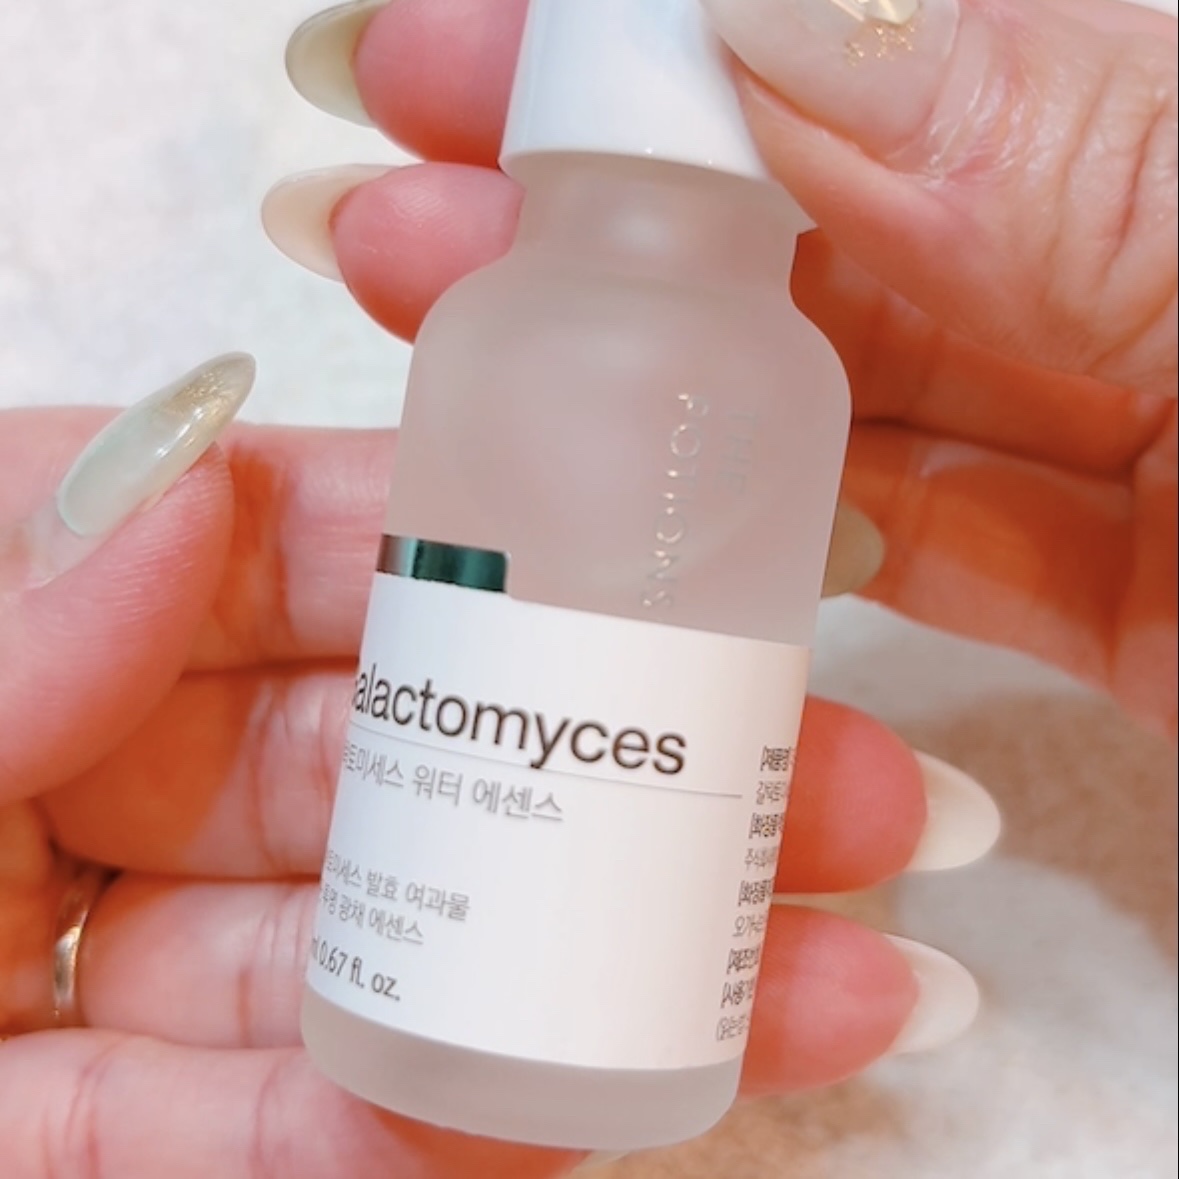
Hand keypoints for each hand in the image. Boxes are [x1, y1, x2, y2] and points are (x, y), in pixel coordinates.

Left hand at [0, 360, 990, 1176]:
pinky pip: (286, 1145)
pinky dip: (437, 1132)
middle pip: (391, 770)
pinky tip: (615, 1098)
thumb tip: (193, 475)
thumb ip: (19, 613)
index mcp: (33, 642)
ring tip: (831, 974)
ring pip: (386, 963)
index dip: (478, 545)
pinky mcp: (100, 1162)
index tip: (655, 548)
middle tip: (831, 779)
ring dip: (597, 972)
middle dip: (613, 771)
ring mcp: (93, 986)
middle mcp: (74, 800)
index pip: (286, 562)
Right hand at [268, 0, 1176, 736]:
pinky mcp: (1098, 599)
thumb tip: (758, 6)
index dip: (637, 68)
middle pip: (806, 241)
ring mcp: (1109, 447)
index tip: (445, 64)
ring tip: (446, 341)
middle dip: (588, 220)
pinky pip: (905, 550)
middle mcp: (1123, 285)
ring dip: (646, 379)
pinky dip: (771, 541)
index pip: (844, 78)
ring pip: (831, 399)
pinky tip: (643, 513)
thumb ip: (1035, 129)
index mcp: (1153, 157)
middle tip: (387, 225)